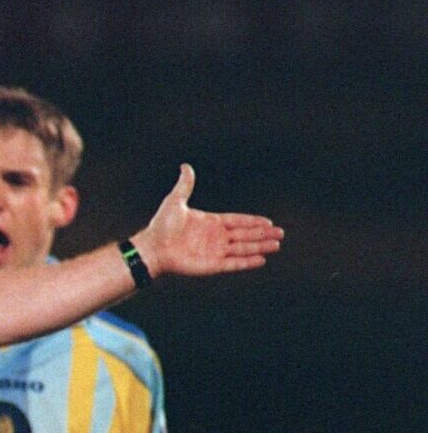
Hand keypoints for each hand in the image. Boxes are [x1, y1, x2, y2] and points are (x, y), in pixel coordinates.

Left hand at [129, 165, 282, 278]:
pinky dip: (247, 262)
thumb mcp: (176, 201)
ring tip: (276, 245)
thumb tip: (186, 166)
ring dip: (260, 247)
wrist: (152, 247)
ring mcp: (214, 251)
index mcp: (210, 222)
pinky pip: (233, 263)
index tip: (268, 222)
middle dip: (262, 234)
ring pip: (243, 249)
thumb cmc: (161, 226)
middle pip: (245, 235)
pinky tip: (261, 260)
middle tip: (280, 234)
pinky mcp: (211, 265)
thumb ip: (185, 185)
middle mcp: (215, 237)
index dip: (252, 221)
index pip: (237, 221)